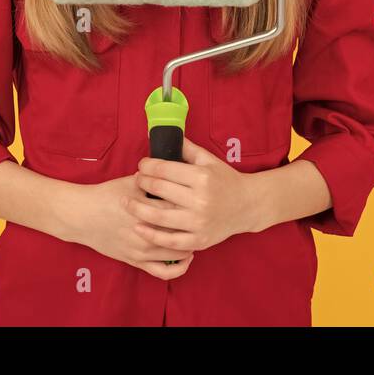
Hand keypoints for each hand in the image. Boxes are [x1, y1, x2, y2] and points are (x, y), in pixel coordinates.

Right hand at [68, 174, 194, 279]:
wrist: (82, 215)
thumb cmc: (107, 195)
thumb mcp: (132, 182)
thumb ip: (155, 180)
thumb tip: (176, 171)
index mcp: (149, 209)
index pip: (180, 207)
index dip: (193, 203)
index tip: (200, 198)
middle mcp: (148, 232)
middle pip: (182, 230)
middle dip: (195, 224)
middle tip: (204, 216)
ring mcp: (142, 250)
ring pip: (177, 252)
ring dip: (190, 243)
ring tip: (196, 234)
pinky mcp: (136, 261)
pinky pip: (163, 271)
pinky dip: (179, 267)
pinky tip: (186, 257)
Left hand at [127, 137, 257, 252]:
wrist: (247, 206)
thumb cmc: (225, 180)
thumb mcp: (209, 160)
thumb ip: (186, 148)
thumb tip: (163, 134)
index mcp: (202, 178)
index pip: (164, 169)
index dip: (147, 166)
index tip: (142, 165)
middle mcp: (200, 200)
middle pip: (158, 189)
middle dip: (142, 182)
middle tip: (135, 180)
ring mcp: (198, 222)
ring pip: (158, 216)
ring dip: (137, 208)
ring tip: (126, 202)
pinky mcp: (198, 240)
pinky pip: (169, 240)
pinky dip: (151, 234)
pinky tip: (138, 227)